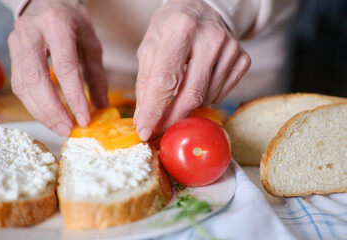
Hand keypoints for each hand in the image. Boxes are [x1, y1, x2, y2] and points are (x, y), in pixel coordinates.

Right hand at [8, 0, 106, 135]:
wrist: (47, 2)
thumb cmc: (73, 23)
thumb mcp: (91, 44)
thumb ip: (96, 76)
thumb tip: (101, 107)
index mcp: (57, 26)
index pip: (65, 68)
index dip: (74, 97)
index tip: (84, 118)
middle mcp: (32, 33)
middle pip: (37, 80)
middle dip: (53, 110)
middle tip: (68, 129)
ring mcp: (17, 43)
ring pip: (23, 85)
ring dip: (41, 112)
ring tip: (59, 127)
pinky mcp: (12, 54)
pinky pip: (19, 85)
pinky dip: (33, 104)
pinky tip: (47, 115)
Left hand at [134, 0, 250, 140]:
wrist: (202, 7)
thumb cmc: (171, 28)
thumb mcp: (150, 47)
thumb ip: (145, 84)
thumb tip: (144, 120)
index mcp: (179, 29)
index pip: (165, 81)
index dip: (154, 111)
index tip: (145, 131)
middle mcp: (209, 37)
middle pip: (190, 95)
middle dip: (172, 119)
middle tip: (160, 131)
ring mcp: (230, 48)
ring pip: (206, 97)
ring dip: (188, 106)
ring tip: (180, 93)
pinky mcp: (242, 58)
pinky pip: (222, 93)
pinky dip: (206, 97)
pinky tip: (199, 83)